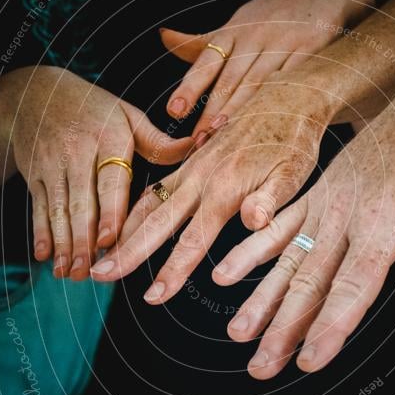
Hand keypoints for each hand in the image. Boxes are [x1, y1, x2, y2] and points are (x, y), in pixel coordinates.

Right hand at [0, 66, 192, 278]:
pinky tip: (44, 257)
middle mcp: (77, 153)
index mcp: (109, 139)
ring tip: (69, 272)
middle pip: (82, 203)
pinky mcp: (34, 175)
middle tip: (91, 271)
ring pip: (58, 210)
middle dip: (83, 240)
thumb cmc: (94, 109)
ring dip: (63, 244)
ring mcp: (52, 165)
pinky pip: (38, 208)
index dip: (109, 213)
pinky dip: (40, 234)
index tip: (108, 241)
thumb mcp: (127, 115)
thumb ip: (159, 142)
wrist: (36, 94)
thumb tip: (200, 146)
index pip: (110, 181)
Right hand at [90, 78, 335, 290]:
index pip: (193, 239)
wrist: (289, 98)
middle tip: (99, 275)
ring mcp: (193, 168)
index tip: (153, 296)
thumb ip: (271, 199)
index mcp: (225, 189)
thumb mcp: (294, 172)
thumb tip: (251, 220)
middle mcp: (201, 179)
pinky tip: (124, 222)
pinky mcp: (194, 160)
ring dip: (123, 229)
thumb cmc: (295, 141)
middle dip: (127, 251)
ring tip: (101, 253)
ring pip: (150, 202)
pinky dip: (136, 208)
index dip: (172, 270)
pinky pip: (157, 187)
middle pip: (157, 222)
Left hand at [161, 0, 372, 145]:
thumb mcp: (234, 25)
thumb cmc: (268, 18)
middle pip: (230, 79)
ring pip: (257, 83)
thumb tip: (163, 37)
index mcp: (233, 33)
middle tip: (198, 140)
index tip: (174, 110)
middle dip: (212, 110)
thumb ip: (201, 41)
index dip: (190, 87)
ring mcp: (283, 43)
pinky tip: (266, 121)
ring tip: (223, 136)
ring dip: (239, 111)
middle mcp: (254, 37)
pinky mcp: (310, 51)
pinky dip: (277, 100)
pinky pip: (290, 80)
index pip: (206, 63)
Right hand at [211, 71, 394, 378]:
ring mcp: (326, 204)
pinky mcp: (316, 194)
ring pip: (287, 259)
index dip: (330, 326)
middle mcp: (346, 215)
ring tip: (239, 334)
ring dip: (262, 300)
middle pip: (310, 282)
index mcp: (384, 222)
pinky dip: (251, 250)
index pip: (354, 285)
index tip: (308, 362)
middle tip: (260, 367)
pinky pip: (279, 226)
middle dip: (284, 329)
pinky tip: (225, 274)